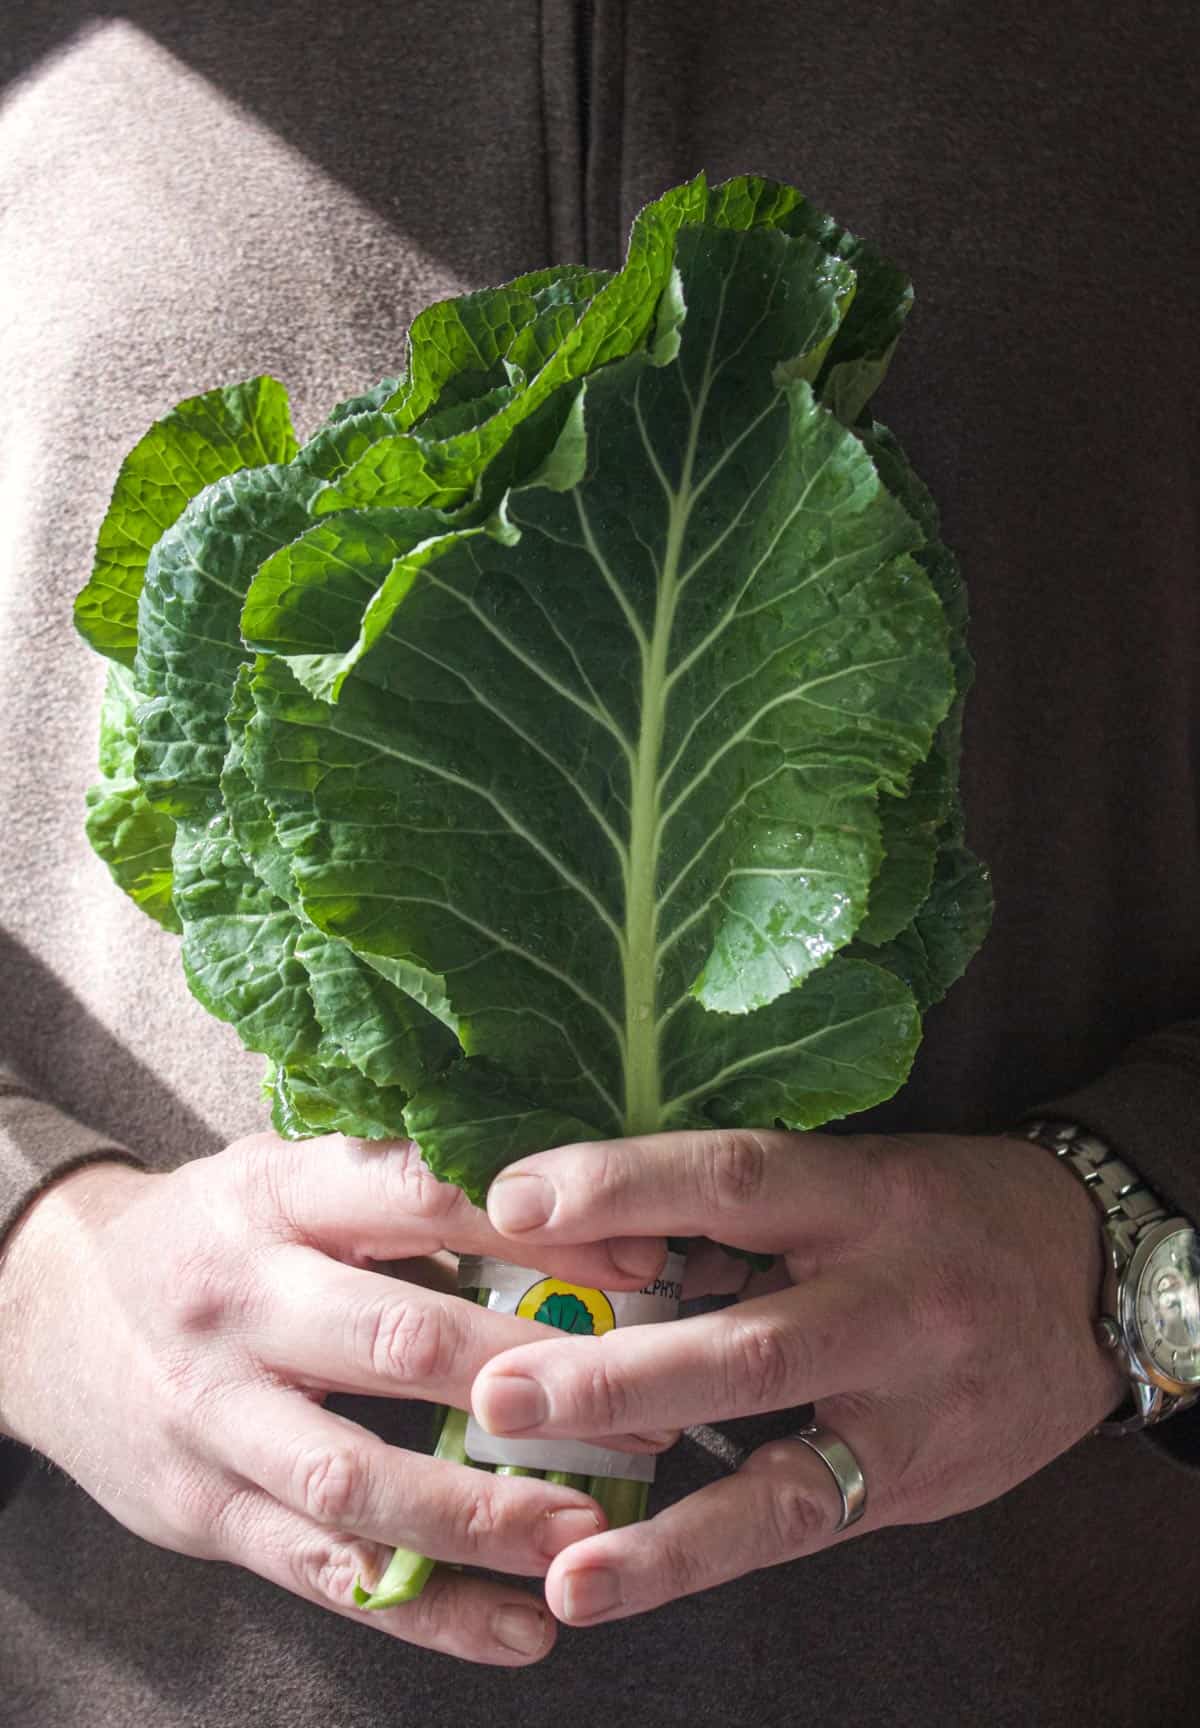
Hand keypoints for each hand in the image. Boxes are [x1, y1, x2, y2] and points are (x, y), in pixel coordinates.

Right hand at [0, 1133, 666, 1664]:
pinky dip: (425, 1610)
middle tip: (646, 1409)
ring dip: (481, 1514)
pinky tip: (515, 1629)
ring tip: (585, 1532)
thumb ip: (399, 1187)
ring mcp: (216, 1413)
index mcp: (276, 1193)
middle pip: (396, 1339)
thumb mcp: (285, 1174)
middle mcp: (242, 1299)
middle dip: (529, 1380)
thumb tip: (574, 1195)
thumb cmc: (213, 1232)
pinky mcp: (203, 1509)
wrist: (48, 1306)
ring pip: (357, 1477)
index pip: (420, 1197)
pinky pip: (323, 1571)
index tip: (642, 1260)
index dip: (538, 1232)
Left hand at [472, 1128, 1127, 1625]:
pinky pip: (791, 1522)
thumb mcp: (860, 1171)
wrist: (1091, 1280)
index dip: (624, 1183)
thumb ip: (744, 1197)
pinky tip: (596, 1585)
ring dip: (650, 1504)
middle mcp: (891, 1296)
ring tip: (548, 1538)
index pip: (736, 1177)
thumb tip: (581, 1209)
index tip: (512, 1197)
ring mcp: (904, 1399)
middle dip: (618, 1370)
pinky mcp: (903, 1479)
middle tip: (498, 1387)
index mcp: (865, 1193)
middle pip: (750, 1338)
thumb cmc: (939, 1211)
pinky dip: (688, 1558)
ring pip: (774, 1453)